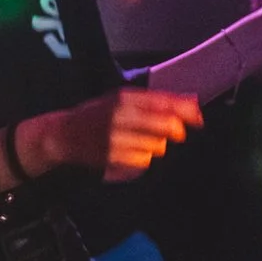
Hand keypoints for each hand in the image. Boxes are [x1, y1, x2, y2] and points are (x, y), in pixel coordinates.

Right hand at [19, 89, 200, 183]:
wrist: (63, 135)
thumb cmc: (97, 115)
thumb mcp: (122, 99)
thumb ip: (156, 100)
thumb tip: (192, 101)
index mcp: (125, 98)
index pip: (165, 102)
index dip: (186, 111)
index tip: (198, 119)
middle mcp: (121, 116)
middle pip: (166, 126)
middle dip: (174, 131)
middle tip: (173, 133)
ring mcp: (117, 139)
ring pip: (157, 147)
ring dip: (155, 146)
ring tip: (139, 141)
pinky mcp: (112, 159)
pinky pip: (143, 162)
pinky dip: (141, 159)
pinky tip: (129, 152)